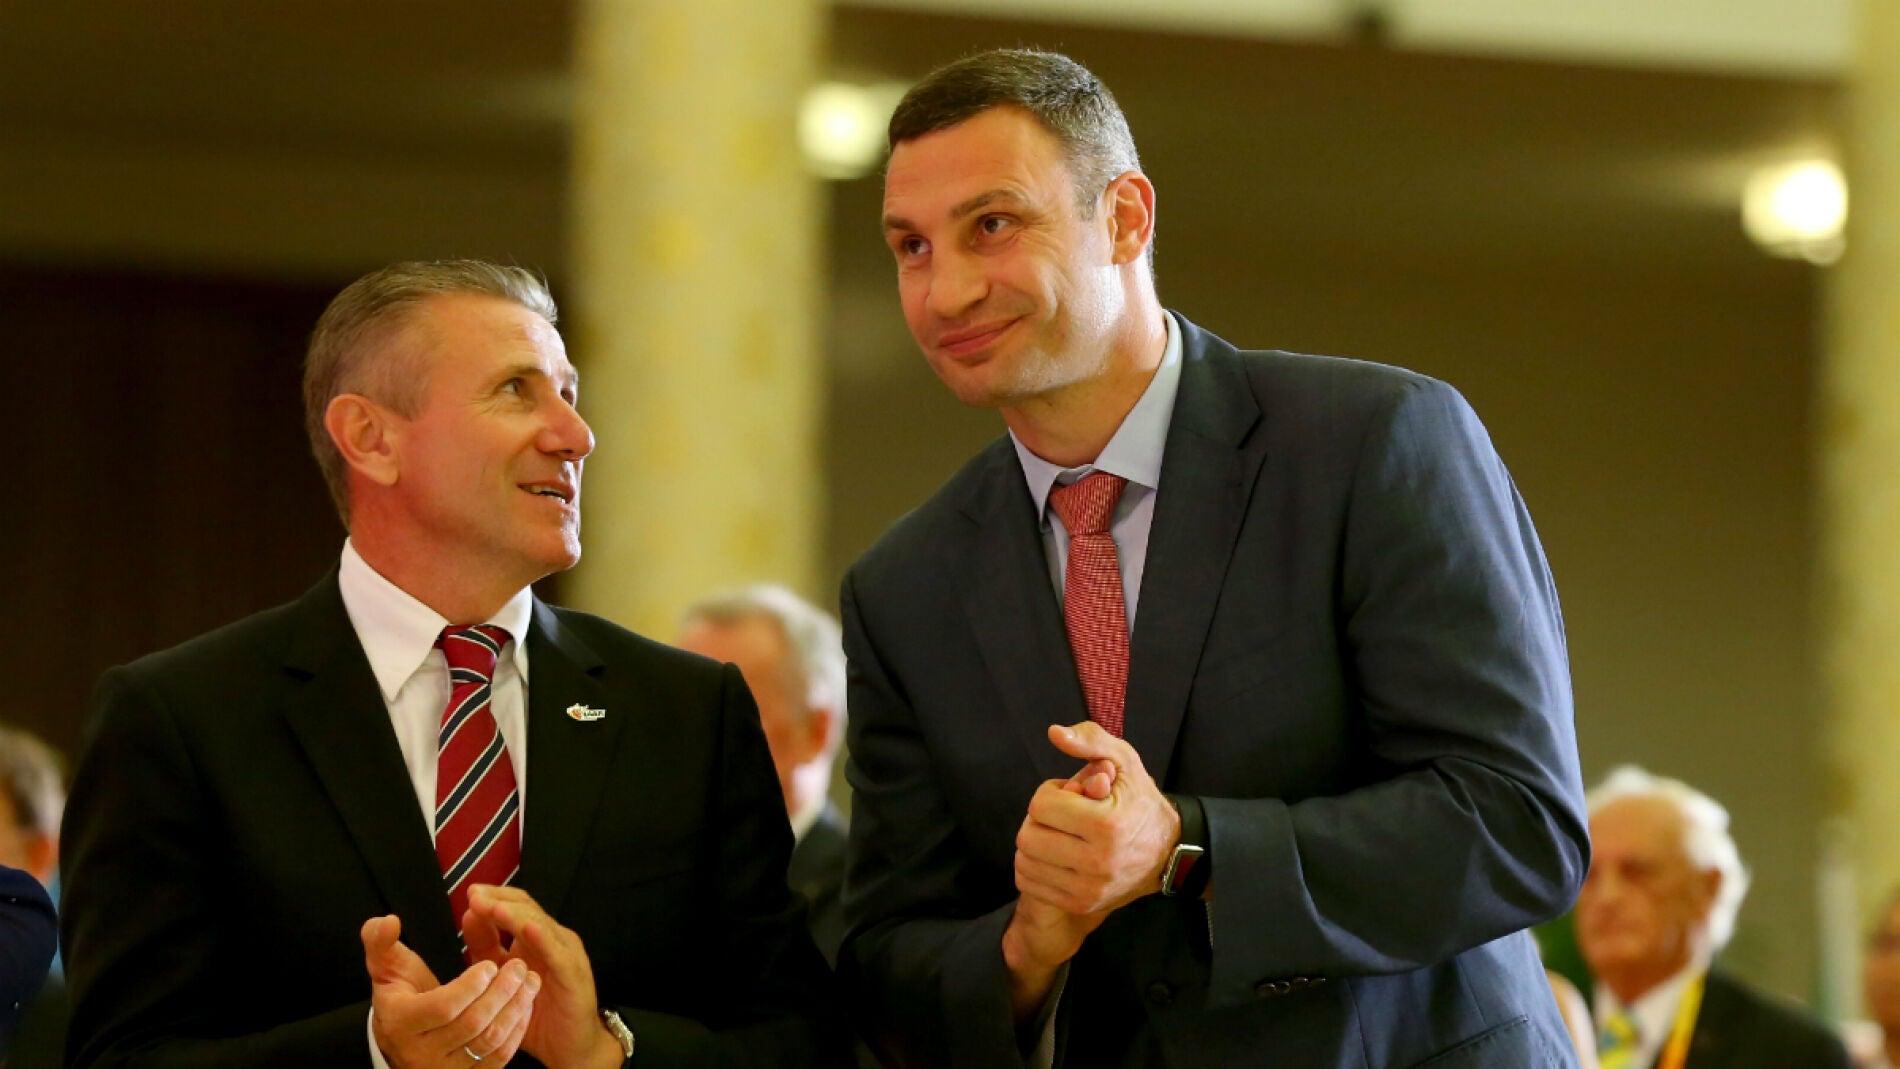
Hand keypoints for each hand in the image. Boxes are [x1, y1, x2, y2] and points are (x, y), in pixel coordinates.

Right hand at [362, 914, 538, 1067]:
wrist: (400, 1040)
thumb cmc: (399, 997)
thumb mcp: (385, 968)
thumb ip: (380, 941)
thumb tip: (388, 921)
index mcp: (400, 1023)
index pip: (443, 1007)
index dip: (471, 985)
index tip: (490, 964)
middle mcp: (420, 1054)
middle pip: (471, 1024)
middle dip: (501, 992)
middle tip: (518, 967)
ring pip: (488, 1042)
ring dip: (515, 1008)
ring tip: (529, 981)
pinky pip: (499, 1058)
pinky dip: (517, 1030)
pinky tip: (525, 1006)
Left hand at [464, 885, 624, 1068]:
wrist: (571, 1047)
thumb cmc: (537, 1016)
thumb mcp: (501, 980)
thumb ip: (486, 950)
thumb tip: (469, 916)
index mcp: (534, 938)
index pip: (514, 905)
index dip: (492, 897)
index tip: (469, 894)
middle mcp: (552, 938)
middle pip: (526, 908)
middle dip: (498, 900)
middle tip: (474, 896)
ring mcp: (565, 952)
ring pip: (539, 924)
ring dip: (515, 914)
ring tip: (493, 907)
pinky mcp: (573, 972)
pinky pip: (556, 951)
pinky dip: (541, 938)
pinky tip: (526, 929)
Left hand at [998, 750, 1117, 1023]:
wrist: (1168, 853)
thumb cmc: (1140, 803)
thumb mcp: (1124, 762)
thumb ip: (1091, 741)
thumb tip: (1055, 733)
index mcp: (1107, 824)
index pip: (1041, 806)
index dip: (1050, 793)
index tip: (1070, 794)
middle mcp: (1097, 861)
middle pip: (1028, 836)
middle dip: (1039, 819)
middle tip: (1061, 816)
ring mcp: (1089, 888)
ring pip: (1025, 862)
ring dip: (1035, 843)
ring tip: (1059, 835)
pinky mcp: (1081, 903)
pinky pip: (1030, 884)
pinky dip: (1034, 867)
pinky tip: (1054, 855)